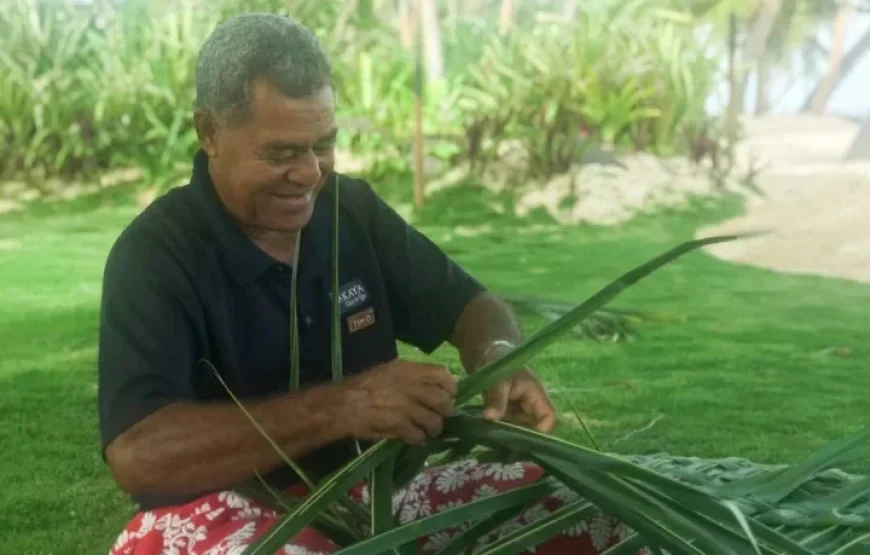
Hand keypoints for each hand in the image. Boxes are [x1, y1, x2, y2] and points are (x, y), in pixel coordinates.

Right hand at [341, 359, 456, 444]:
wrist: (343, 405)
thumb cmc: (365, 386)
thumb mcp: (390, 371)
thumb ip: (414, 376)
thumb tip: (436, 386)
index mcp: (409, 370)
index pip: (443, 375)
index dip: (450, 388)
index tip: (447, 396)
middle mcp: (411, 386)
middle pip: (444, 402)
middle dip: (444, 413)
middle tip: (437, 416)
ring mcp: (406, 407)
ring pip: (434, 422)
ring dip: (432, 429)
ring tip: (425, 430)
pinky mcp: (399, 425)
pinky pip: (419, 436)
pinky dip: (417, 439)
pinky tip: (411, 437)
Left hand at [479, 347, 556, 432]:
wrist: (491, 359)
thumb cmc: (500, 365)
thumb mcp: (498, 380)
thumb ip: (496, 400)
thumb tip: (489, 419)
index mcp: (537, 395)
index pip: (550, 418)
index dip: (542, 431)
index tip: (522, 438)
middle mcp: (533, 407)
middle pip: (536, 429)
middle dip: (521, 437)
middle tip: (501, 440)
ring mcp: (522, 413)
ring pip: (522, 431)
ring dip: (509, 435)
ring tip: (493, 435)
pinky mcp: (512, 416)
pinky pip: (511, 428)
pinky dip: (502, 431)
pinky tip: (490, 432)